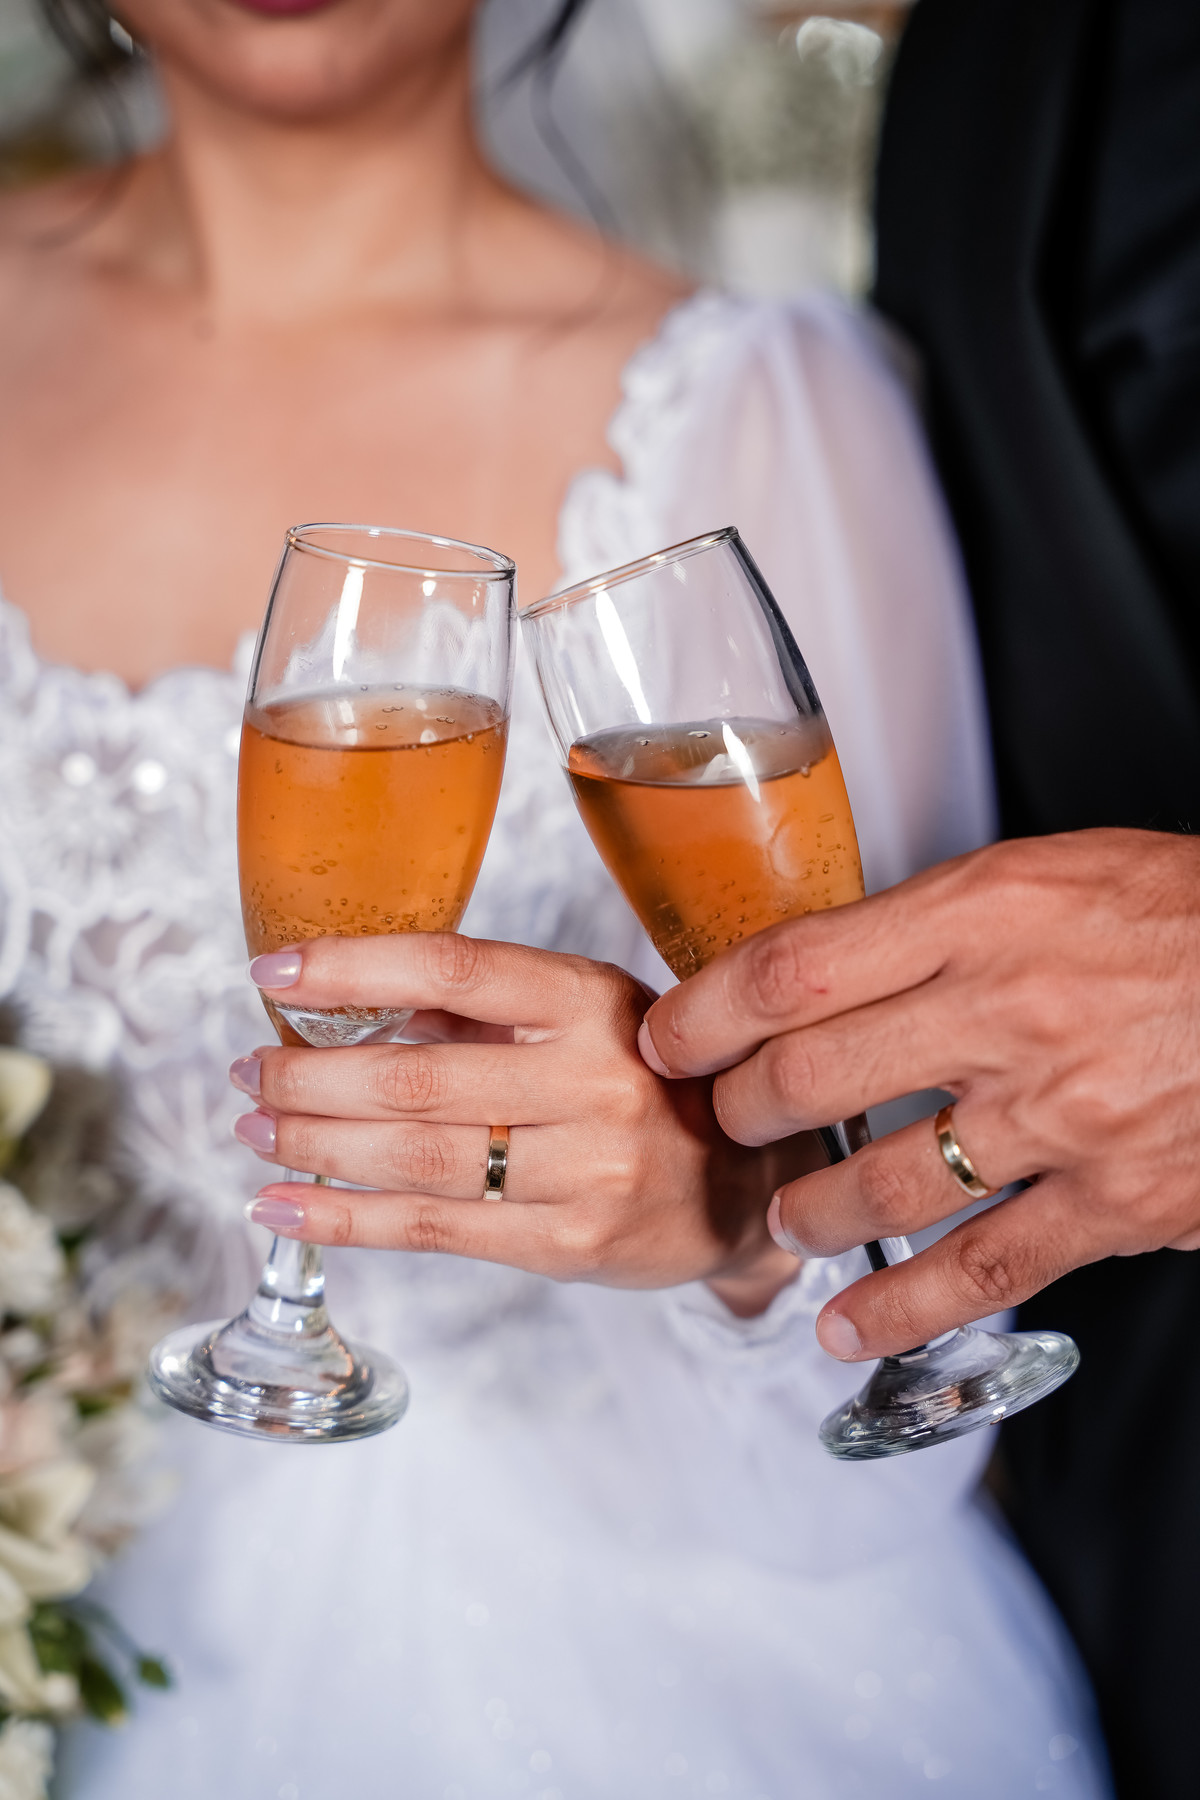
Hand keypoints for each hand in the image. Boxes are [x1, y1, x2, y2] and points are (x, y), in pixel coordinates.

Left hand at [231, 934, 809, 1311]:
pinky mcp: (568, 1243)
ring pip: (414, 1157)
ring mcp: (585, 1169)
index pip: (455, 970)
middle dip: (310, 1073)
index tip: (274, 972)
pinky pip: (432, 1229)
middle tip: (248, 1067)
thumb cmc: (655, 1084)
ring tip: (253, 1126)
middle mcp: (594, 1080)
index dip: (354, 967)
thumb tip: (357, 1009)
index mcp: (594, 1001)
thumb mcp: (593, 1017)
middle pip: (416, 1076)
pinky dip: (343, 1218)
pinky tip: (283, 1207)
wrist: (753, 1186)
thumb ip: (485, 1016)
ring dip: (313, 1142)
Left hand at [638, 829, 1199, 1358]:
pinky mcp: (1116, 1200)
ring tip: (786, 1215)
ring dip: (806, 1209)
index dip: (707, 1013)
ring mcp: (1061, 1116)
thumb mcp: (1048, 875)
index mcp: (986, 914)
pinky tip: (846, 1328)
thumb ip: (935, 924)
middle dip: (743, 1112)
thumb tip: (823, 973)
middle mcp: (1011, 1013)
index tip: (669, 1038)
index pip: (796, 968)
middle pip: (814, 1078)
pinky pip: (984, 1270)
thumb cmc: (1186, 915)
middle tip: (727, 1121)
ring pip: (881, 1184)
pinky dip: (901, 1308)